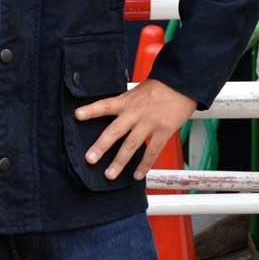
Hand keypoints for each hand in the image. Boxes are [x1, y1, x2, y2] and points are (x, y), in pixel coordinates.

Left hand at [75, 78, 196, 181]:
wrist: (181, 84)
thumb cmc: (160, 87)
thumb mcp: (137, 91)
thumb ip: (126, 104)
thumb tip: (114, 114)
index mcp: (127, 100)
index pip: (105, 104)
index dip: (91, 110)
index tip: (77, 115)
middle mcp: (135, 112)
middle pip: (115, 131)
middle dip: (101, 146)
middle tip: (90, 159)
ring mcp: (149, 123)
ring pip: (131, 145)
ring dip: (119, 161)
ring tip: (109, 174)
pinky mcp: (164, 131)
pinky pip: (152, 151)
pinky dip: (144, 165)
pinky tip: (137, 175)